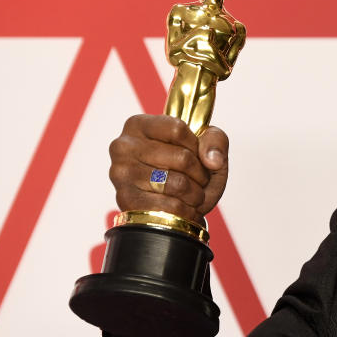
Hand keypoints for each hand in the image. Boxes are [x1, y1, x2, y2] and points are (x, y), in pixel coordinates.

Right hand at [108, 115, 229, 222]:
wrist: (172, 211)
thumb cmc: (187, 171)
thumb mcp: (206, 147)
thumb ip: (215, 141)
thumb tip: (212, 160)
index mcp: (139, 125)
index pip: (177, 129)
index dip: (196, 145)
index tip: (196, 154)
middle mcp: (123, 146)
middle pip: (182, 158)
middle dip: (201, 174)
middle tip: (199, 180)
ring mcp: (122, 174)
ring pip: (178, 184)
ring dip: (195, 194)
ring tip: (192, 195)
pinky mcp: (125, 201)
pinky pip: (170, 207)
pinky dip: (185, 211)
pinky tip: (182, 209)